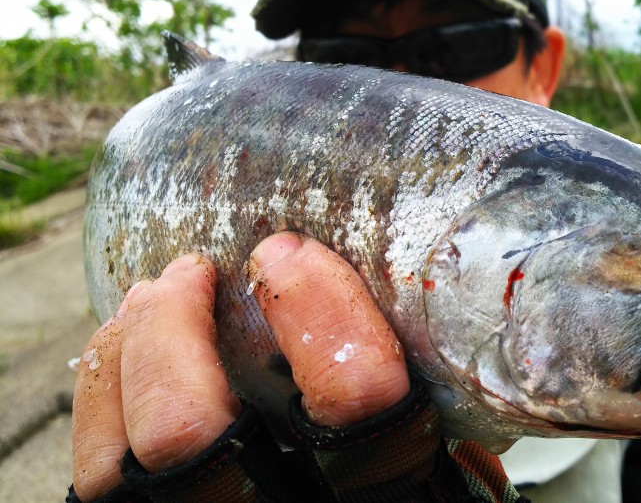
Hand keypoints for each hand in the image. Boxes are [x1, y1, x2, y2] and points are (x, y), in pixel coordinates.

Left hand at [71, 232, 409, 499]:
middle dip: (174, 334)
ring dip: (124, 357)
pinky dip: (100, 398)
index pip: (353, 410)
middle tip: (192, 272)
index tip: (290, 254)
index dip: (322, 319)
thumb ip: (429, 413)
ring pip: (115, 467)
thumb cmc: (400, 500)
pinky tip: (124, 350)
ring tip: (151, 294)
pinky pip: (95, 481)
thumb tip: (380, 309)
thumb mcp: (452, 472)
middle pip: (190, 438)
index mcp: (384, 502)